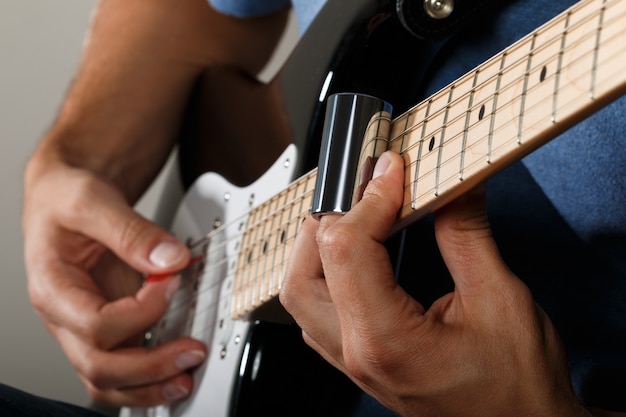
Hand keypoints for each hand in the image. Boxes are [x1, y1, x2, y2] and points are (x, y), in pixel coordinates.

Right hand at [23, 160, 206, 405]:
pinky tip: (174, 369)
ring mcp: (87, 326)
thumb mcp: (92, 200)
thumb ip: (131, 231)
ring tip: (185, 378)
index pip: (94, 323)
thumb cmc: (66, 199)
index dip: (140, 312)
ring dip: (148, 386)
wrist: (63, 197)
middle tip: (191, 353)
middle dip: (149, 368)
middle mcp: (67, 316)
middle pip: (98, 366)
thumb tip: (170, 260)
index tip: (171, 283)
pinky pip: (123, 366)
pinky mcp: (108, 326)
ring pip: (107, 380)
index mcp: (54, 287)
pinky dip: (148, 376)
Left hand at [280, 151, 589, 416]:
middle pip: (301, 274)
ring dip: (318, 249)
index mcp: (386, 340)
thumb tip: (452, 185)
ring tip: (358, 220)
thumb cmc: (517, 387)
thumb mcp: (500, 299)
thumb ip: (465, 235)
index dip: (367, 199)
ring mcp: (351, 362)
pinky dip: (325, 276)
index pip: (346, 249)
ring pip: (299, 295)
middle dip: (327, 222)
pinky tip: (355, 259)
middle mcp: (357, 355)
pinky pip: (315, 313)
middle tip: (366, 195)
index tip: (391, 172)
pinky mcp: (358, 362)